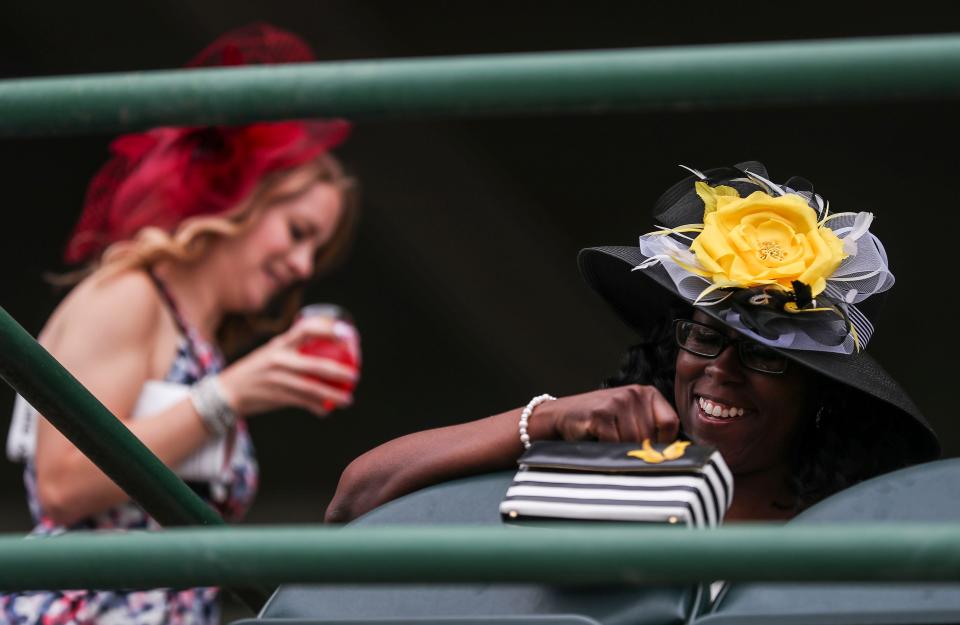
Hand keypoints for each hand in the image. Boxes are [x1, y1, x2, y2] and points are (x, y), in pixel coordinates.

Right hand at [218, 315, 357, 417]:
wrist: (227, 392)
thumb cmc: (257, 371)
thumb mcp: (271, 353)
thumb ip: (293, 350)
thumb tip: (326, 351)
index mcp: (279, 344)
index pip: (306, 328)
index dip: (328, 329)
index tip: (347, 335)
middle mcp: (278, 359)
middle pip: (315, 364)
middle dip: (339, 371)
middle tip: (355, 375)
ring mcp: (277, 379)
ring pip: (311, 388)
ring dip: (333, 395)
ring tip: (348, 400)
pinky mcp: (275, 396)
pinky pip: (302, 403)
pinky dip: (316, 407)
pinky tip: (326, 411)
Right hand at [531, 385, 679, 443]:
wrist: (562, 415)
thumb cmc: (600, 422)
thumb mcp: (630, 418)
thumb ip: (650, 429)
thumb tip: (672, 454)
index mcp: (647, 393)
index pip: (670, 423)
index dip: (663, 442)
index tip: (651, 451)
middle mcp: (634, 393)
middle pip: (650, 435)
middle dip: (638, 448)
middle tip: (622, 448)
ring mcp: (617, 401)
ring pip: (633, 441)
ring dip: (621, 450)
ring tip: (609, 443)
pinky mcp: (601, 413)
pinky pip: (614, 443)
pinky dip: (607, 449)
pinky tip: (598, 441)